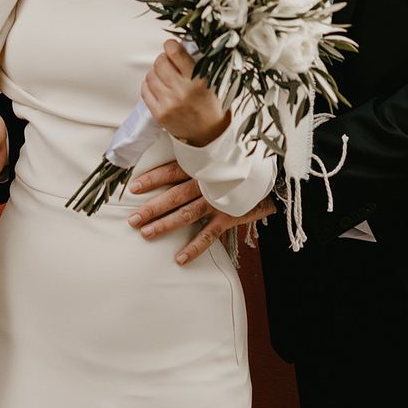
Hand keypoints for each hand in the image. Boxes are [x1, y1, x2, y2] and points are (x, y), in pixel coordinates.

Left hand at [126, 159, 276, 264]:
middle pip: (173, 196)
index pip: (171, 171)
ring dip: (165, 225)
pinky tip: (179, 258)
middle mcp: (206, 183)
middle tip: (132, 220)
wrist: (275, 174)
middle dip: (151, 208)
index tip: (133, 187)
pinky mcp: (228, 216)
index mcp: (202, 166)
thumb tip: (181, 149)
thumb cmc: (243, 161)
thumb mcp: (221, 152)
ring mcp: (217, 201)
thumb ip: (200, 155)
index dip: (152, 179)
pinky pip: (208, 235)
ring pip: (186, 215)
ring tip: (146, 234)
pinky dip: (194, 248)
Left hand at [140, 40, 230, 147]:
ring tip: (164, 77)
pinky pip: (145, 90)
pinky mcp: (159, 114)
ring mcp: (169, 103)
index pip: (175, 53)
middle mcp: (182, 91)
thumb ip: (195, 63)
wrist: (208, 134)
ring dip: (155, 72)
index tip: (171, 46)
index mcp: (198, 80)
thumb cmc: (209, 104)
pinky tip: (158, 87)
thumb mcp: (210, 80)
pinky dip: (149, 85)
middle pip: (160, 62)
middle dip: (162, 59)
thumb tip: (178, 44)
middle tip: (168, 62)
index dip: (170, 45)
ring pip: (150, 75)